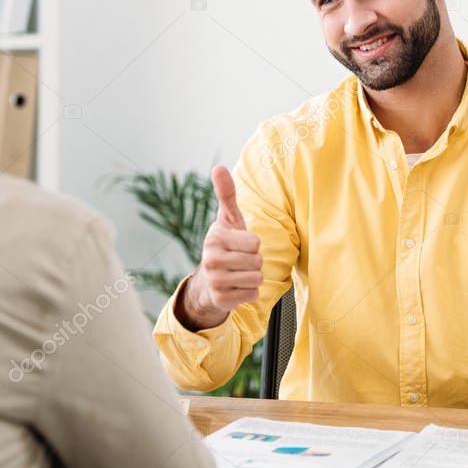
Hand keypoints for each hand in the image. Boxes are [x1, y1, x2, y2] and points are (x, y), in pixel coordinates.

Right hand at [176, 165, 263, 330]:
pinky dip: (249, 292)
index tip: (241, 244)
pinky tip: (236, 287)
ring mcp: (214, 281)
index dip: (254, 244)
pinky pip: (252, 294)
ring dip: (254, 277)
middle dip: (255, 261)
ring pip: (257, 279)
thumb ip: (226, 193)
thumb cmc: (226, 243)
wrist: (210, 278)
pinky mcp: (220, 300)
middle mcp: (210, 260)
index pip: (255, 243)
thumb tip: (218, 167)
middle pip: (257, 262)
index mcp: (214, 238)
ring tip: (239, 272)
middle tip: (241, 260)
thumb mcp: (228, 219)